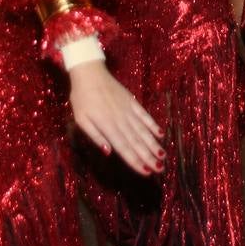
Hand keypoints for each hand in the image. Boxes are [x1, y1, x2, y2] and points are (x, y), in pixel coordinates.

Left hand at [68, 61, 163, 175]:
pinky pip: (144, 115)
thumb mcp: (81, 119)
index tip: (147, 173)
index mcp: (107, 125)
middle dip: (149, 156)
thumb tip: (109, 152)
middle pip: (136, 141)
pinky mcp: (131, 101)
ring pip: (143, 130)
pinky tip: (160, 134)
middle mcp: (120, 119)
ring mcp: (128, 109)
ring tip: (163, 156)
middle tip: (161, 169)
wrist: (89, 72)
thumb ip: (95, 136)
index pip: (124, 147)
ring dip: (153, 143)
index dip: (136, 161)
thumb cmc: (82, 98)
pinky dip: (153, 124)